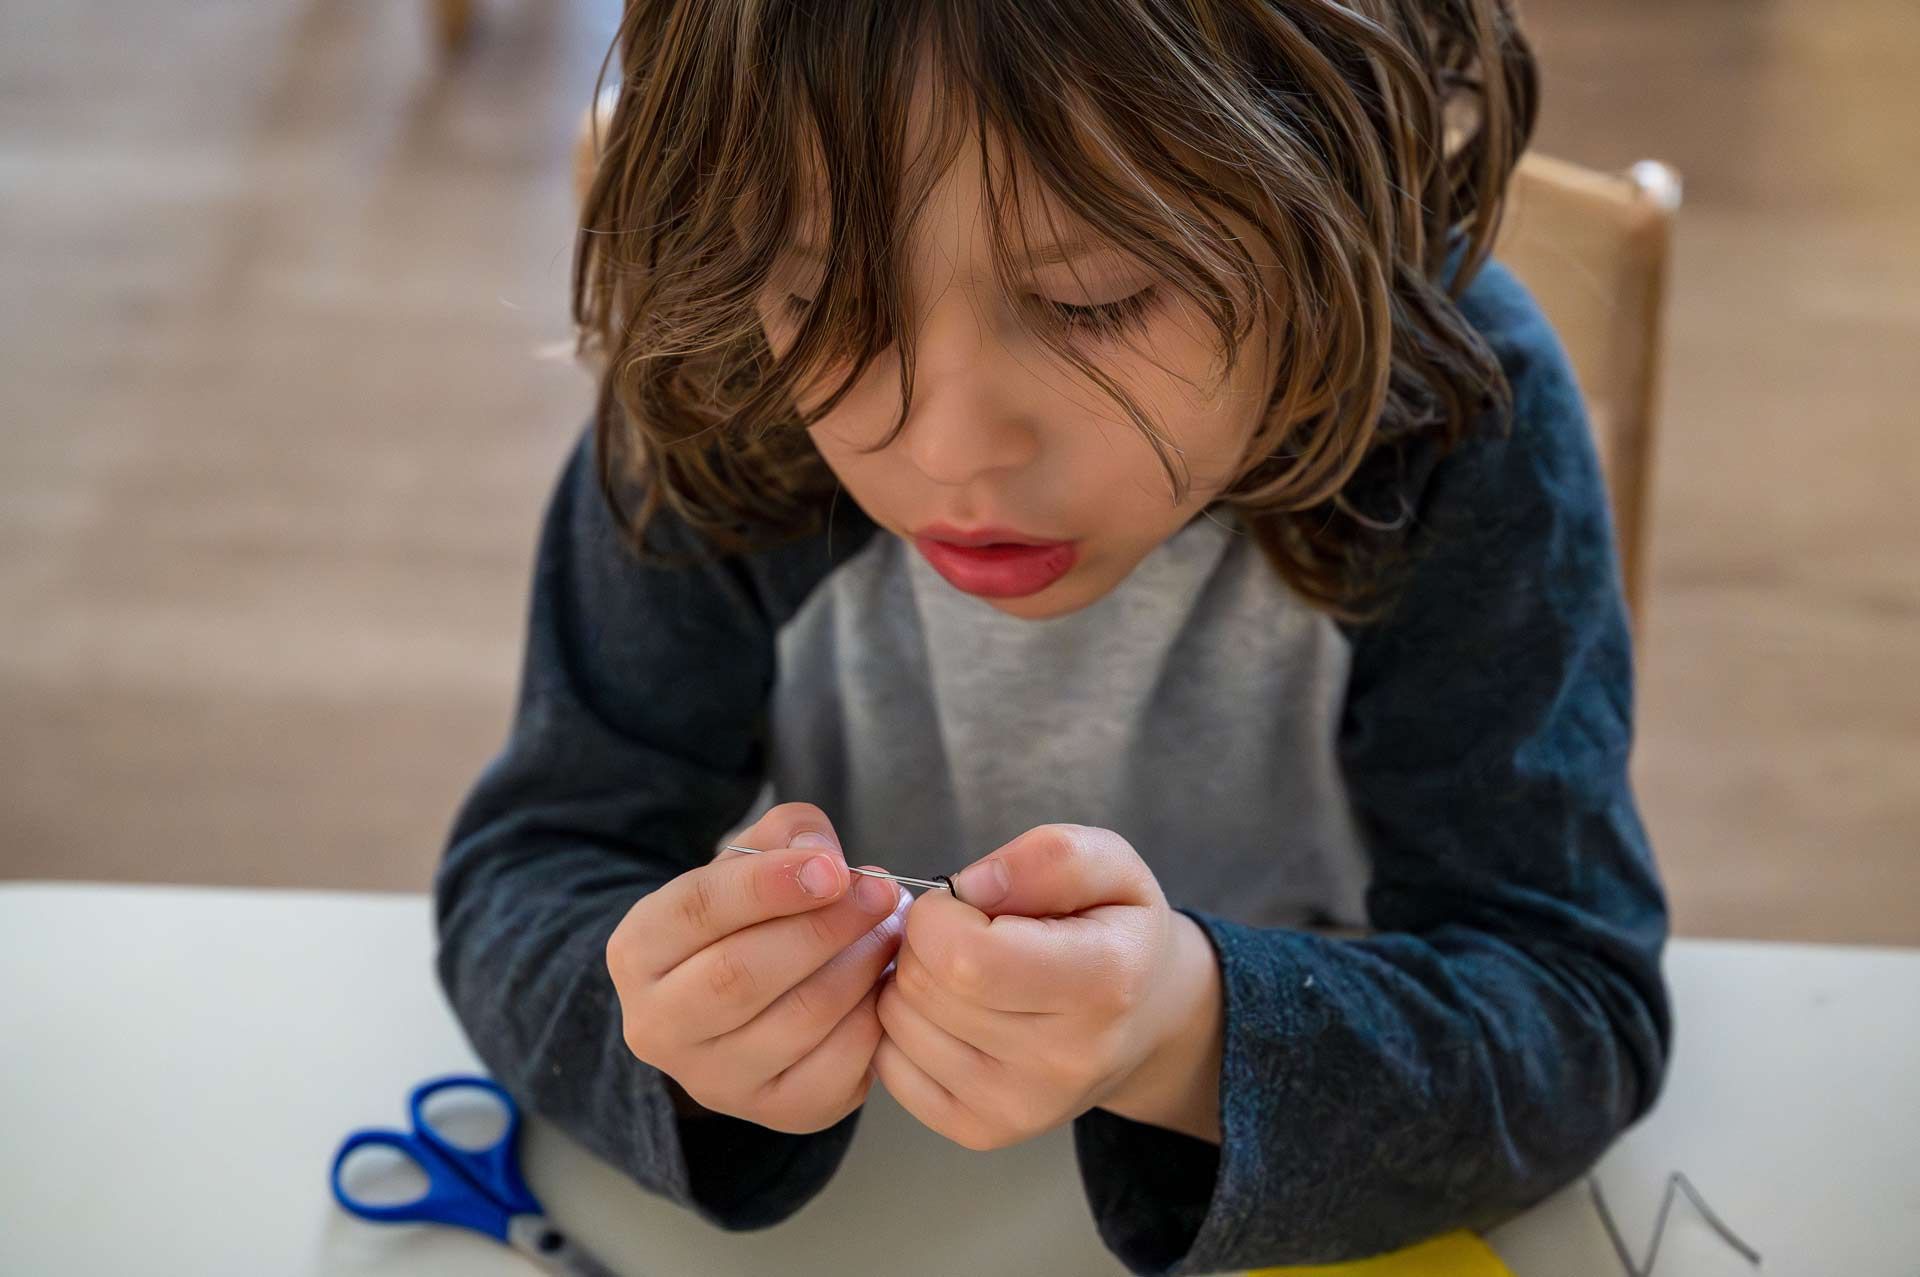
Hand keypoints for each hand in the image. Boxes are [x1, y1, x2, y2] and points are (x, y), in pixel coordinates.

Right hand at [605, 802, 909, 1133]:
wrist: (736, 1013)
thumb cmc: (743, 923)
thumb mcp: (746, 864)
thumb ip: (783, 837)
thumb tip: (820, 853)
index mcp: (637, 951)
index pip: (697, 911)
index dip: (769, 884)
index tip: (834, 868)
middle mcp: (658, 1025)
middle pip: (742, 974)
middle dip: (824, 927)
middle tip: (881, 895)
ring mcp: (713, 1079)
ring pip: (797, 1019)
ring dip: (860, 967)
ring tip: (889, 931)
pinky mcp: (774, 1111)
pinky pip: (837, 1066)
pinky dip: (873, 1019)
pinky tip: (885, 984)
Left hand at [872, 824, 1223, 1150]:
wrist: (1145, 1018)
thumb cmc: (1117, 930)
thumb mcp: (1111, 865)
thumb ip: (1049, 858)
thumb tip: (968, 889)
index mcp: (1101, 983)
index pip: (963, 955)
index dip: (940, 912)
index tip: (965, 903)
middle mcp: (1063, 1060)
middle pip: (922, 985)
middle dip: (925, 941)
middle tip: (969, 934)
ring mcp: (1020, 1108)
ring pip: (897, 1022)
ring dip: (912, 982)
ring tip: (966, 973)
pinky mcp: (983, 1132)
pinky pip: (889, 1064)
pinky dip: (906, 1027)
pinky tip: (951, 1013)